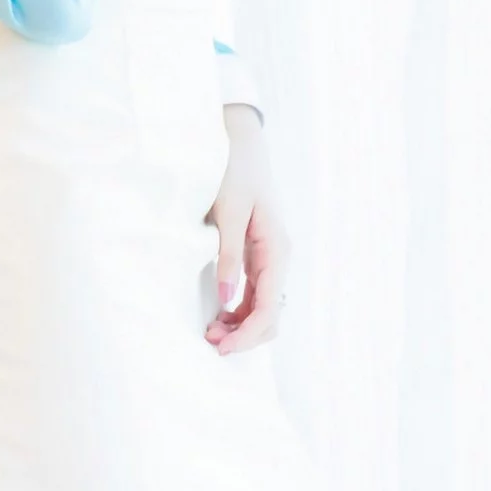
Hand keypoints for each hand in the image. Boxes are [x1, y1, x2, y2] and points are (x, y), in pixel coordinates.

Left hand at [204, 108, 291, 353]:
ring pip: (264, 307)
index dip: (248, 334)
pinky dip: (239, 310)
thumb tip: (224, 298)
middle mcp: (279, 258)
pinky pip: (255, 293)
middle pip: (271, 314)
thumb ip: (227, 255)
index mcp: (277, 249)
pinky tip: (220, 314)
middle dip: (245, 335)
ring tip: (212, 332)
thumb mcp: (229, 211)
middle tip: (211, 342)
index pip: (269, 307)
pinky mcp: (258, 255)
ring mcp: (270, 258)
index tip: (221, 347)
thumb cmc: (236, 172)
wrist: (241, 143)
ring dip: (241, 325)